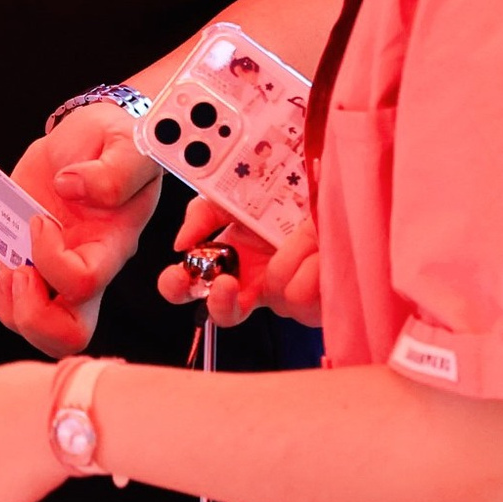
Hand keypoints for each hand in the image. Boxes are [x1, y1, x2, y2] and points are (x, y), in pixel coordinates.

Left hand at [0, 113, 163, 356]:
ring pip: (35, 328)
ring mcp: (56, 270)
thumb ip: (114, 170)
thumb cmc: (116, 141)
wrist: (92, 136)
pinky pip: (14, 303)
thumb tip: (70, 188)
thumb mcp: (127, 141)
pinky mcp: (31, 260)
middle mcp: (87, 266)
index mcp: (113, 245)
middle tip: (20, 271)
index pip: (83, 283)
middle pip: (67, 335)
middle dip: (32, 315)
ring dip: (11, 304)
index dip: (51, 259)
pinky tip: (6, 252)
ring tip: (11, 265)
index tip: (40, 220)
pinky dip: (1, 291)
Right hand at [156, 197, 320, 334]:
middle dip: (221, 301)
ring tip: (303, 226)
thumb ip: (202, 214)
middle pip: (224, 314)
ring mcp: (286, 295)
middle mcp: (253, 284)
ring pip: (279, 296)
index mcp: (226, 260)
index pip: (189, 287)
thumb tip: (182, 243)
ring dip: (292, 255)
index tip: (180, 275)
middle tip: (228, 282)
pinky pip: (314, 291)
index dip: (177, 287)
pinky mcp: (319, 298)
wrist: (325, 187)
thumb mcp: (234, 193)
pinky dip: (317, 261)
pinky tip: (321, 241)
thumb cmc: (280, 194)